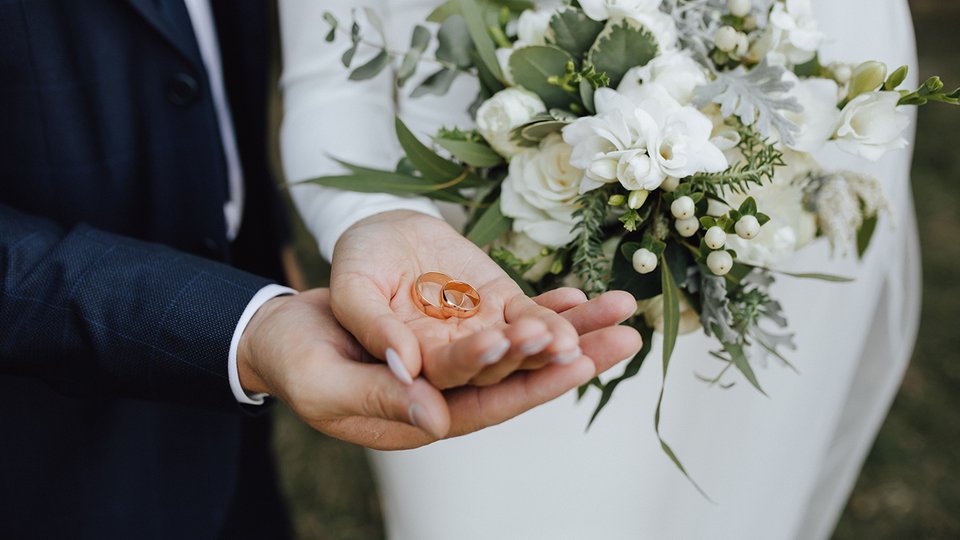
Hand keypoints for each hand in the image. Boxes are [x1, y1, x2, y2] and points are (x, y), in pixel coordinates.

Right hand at [236, 288, 640, 449]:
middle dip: (573, 354)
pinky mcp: (457, 323)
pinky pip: (506, 316)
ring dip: (575, 327)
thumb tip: (436, 419)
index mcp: (425, 414)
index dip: (528, 382)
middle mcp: (453, 388)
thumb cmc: (299, 362)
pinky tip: (578, 293)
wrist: (289, 328)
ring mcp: (459, 352)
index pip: (486, 402)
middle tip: (625, 337)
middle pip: (522, 374)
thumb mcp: (329, 384)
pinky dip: (543, 305)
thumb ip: (381, 398)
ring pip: (525, 342)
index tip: (569, 357)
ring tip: (624, 309)